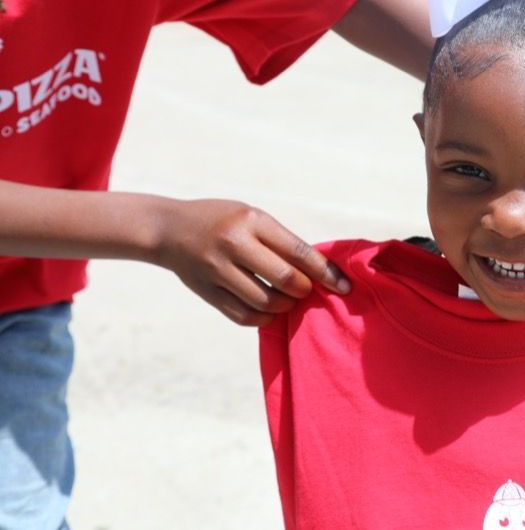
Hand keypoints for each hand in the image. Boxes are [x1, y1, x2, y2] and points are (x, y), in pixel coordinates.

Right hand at [153, 199, 348, 325]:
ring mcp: (217, 270)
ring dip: (285, 306)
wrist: (169, 229)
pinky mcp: (207, 292)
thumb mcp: (252, 217)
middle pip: (284, 279)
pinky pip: (244, 316)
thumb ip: (280, 241)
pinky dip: (263, 318)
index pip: (299, 251)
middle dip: (304, 290)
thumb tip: (317, 272)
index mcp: (251, 221)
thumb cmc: (222, 221)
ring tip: (288, 300)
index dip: (326, 272)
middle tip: (307, 291)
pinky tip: (269, 311)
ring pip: (266, 302)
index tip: (344, 286)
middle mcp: (234, 245)